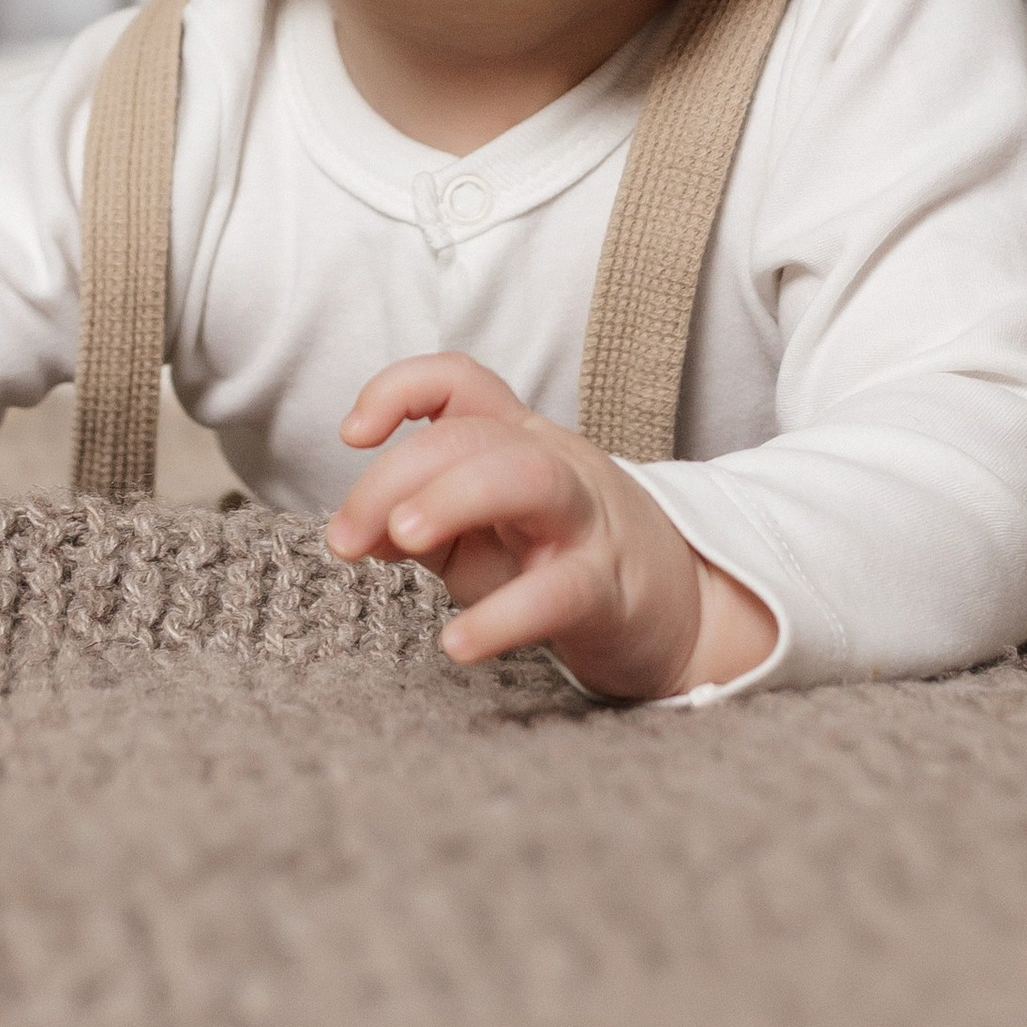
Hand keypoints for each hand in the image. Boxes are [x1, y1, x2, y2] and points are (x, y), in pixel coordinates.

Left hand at [325, 352, 775, 702]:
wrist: (681, 613)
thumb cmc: (560, 562)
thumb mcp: (482, 533)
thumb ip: (419, 521)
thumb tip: (352, 531)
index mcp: (517, 440)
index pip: (461, 382)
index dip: (399, 388)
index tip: (352, 434)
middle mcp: (552, 464)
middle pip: (473, 434)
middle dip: (395, 475)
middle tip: (346, 538)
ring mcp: (585, 523)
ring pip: (524, 478)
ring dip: (451, 498)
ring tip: (400, 540)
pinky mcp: (608, 591)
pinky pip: (557, 592)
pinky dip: (501, 618)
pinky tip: (457, 644)